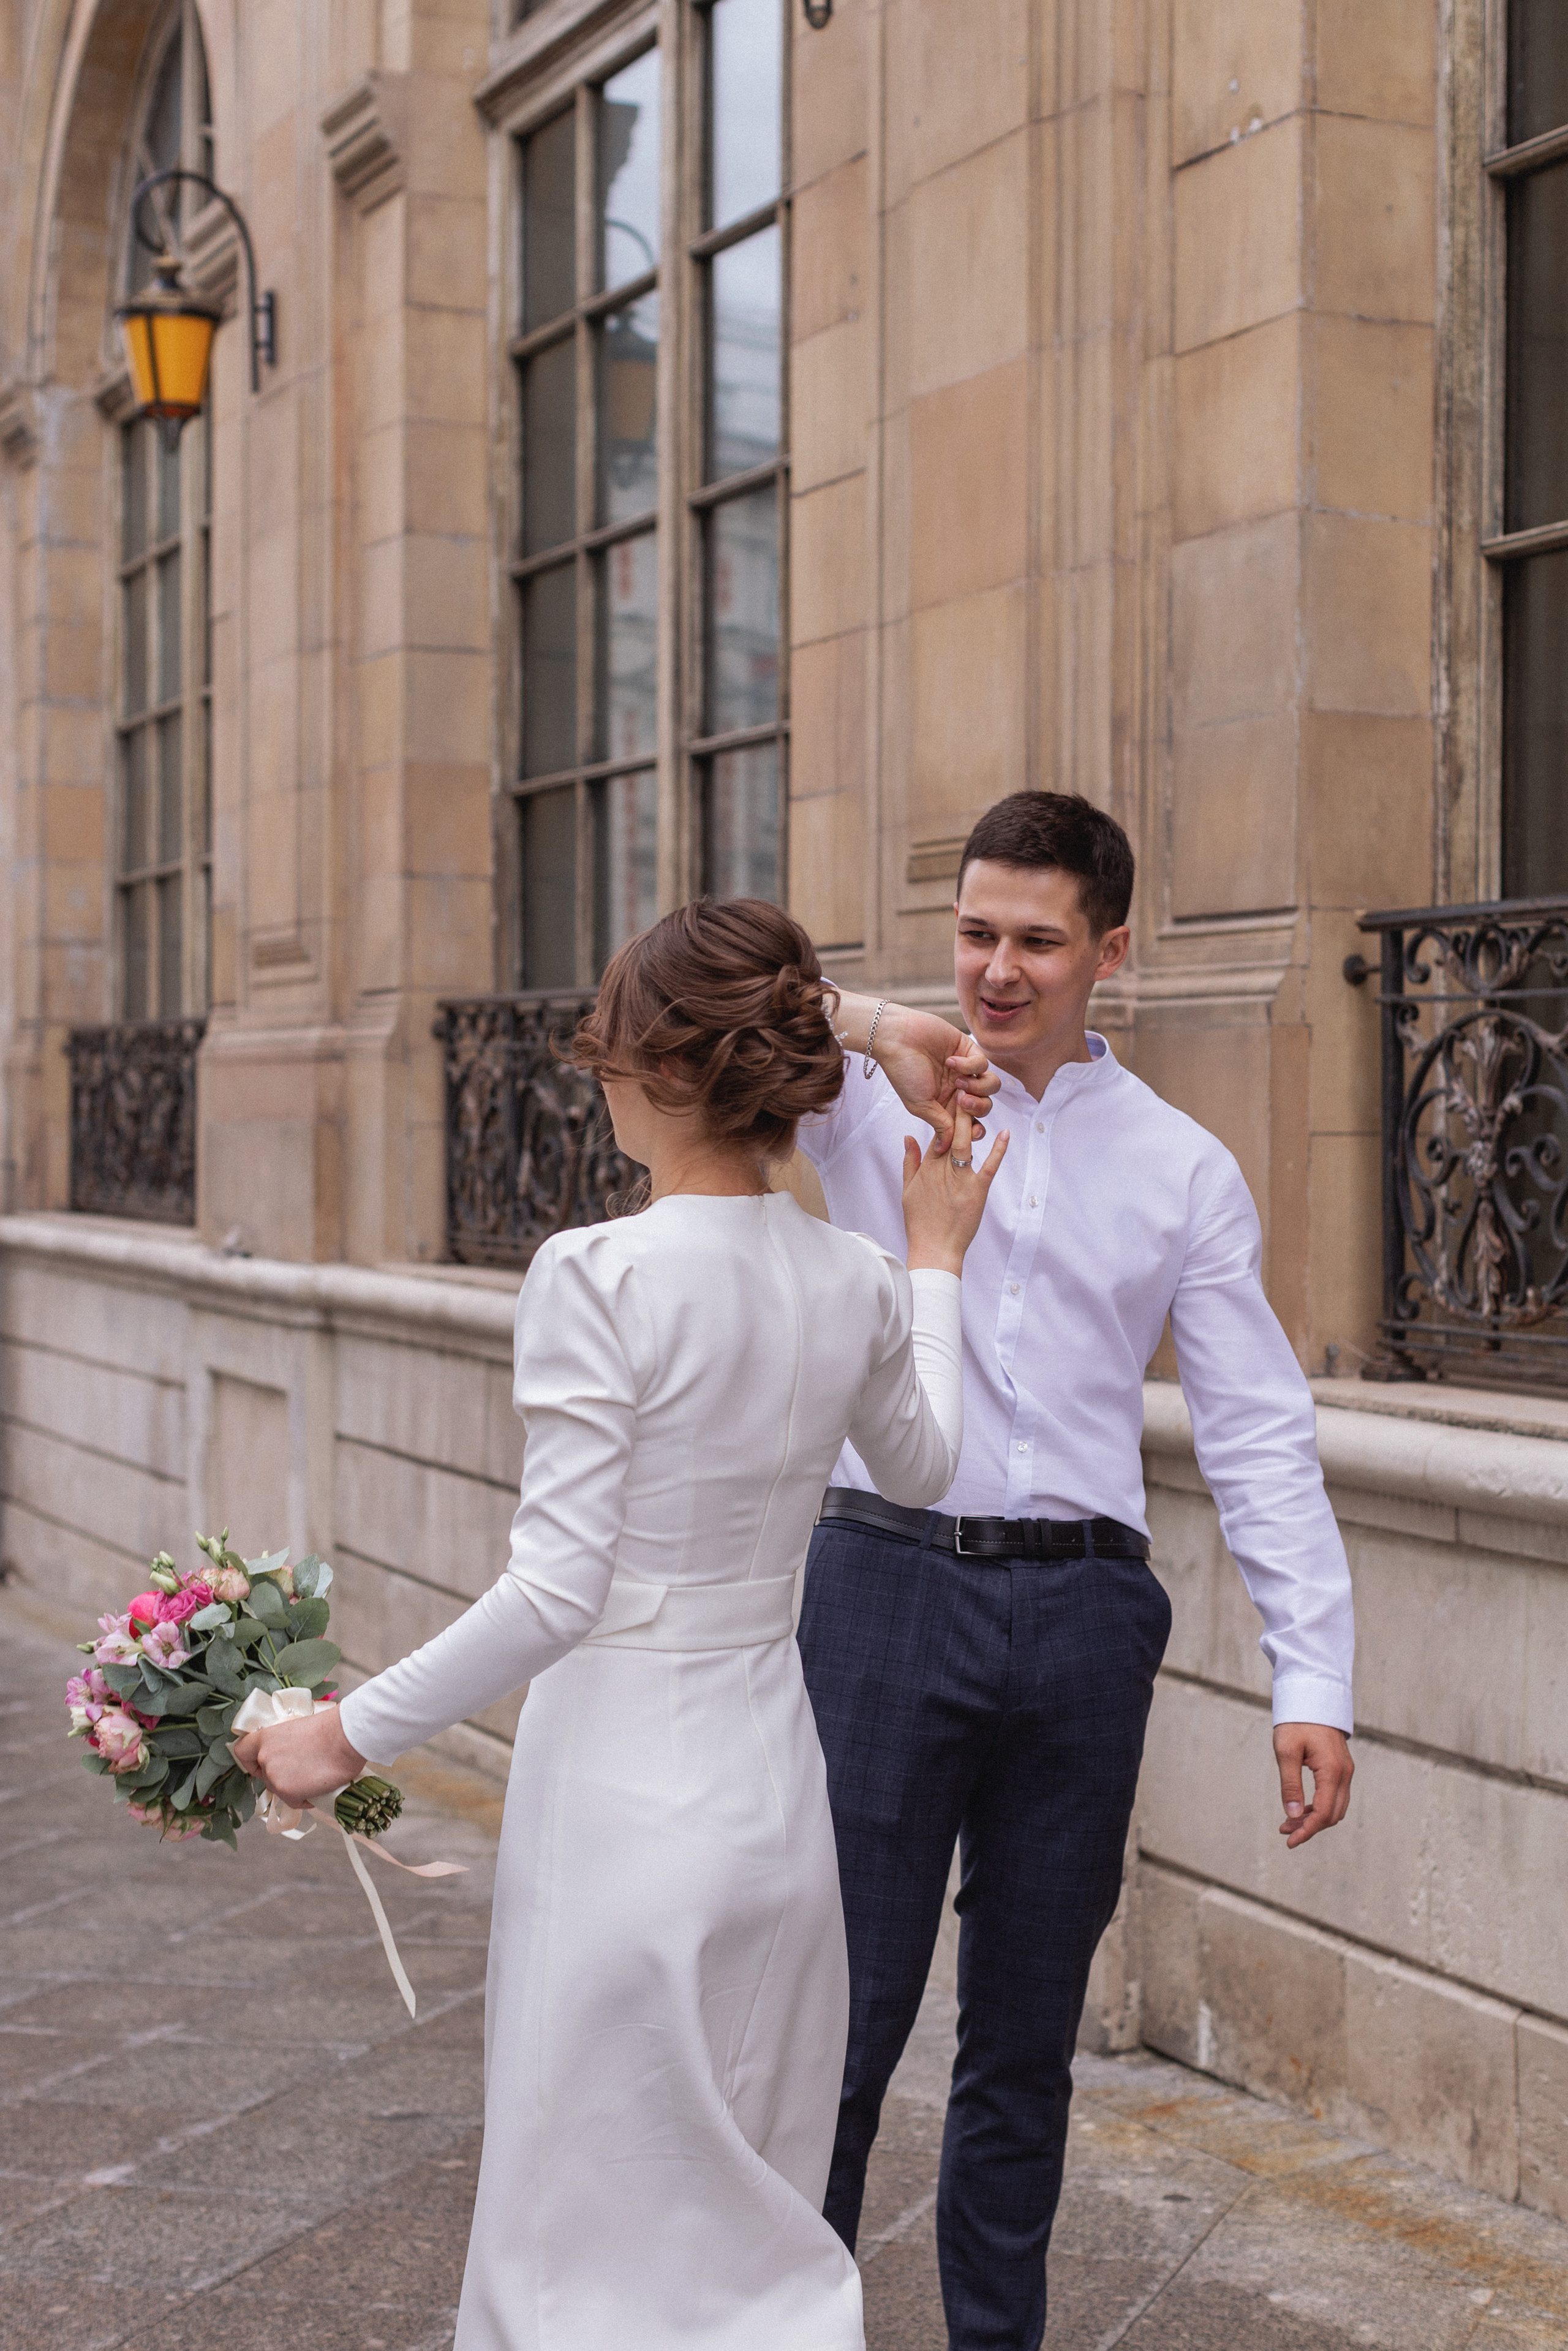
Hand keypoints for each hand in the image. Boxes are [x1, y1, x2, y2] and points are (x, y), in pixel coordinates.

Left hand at [231, 1706, 366, 1810]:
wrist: (346, 1738)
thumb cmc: (330, 1728)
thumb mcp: (300, 1729)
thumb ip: (286, 1743)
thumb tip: (292, 1756)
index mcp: (266, 1737)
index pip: (242, 1752)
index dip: (253, 1762)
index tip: (264, 1764)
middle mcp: (265, 1757)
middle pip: (266, 1776)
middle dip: (283, 1777)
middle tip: (304, 1770)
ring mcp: (274, 1776)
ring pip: (280, 1790)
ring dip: (296, 1788)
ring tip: (317, 1776)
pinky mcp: (287, 1793)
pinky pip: (294, 1802)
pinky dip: (306, 1798)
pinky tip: (321, 1786)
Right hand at [841, 995, 998, 1147]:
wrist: (897, 1039)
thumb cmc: (903, 1073)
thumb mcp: (921, 1105)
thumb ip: (940, 1125)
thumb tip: (945, 1150)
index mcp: (947, 1105)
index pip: (971, 1123)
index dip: (976, 1129)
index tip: (973, 1131)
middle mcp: (959, 1089)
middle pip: (985, 1105)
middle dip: (978, 1108)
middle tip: (962, 1101)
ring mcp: (966, 1070)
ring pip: (991, 1086)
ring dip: (979, 1087)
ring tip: (959, 1082)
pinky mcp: (969, 1050)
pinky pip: (983, 1063)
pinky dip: (970, 1064)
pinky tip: (950, 1061)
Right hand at [901, 1107, 1009, 1272]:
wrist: (934, 1250)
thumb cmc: (920, 1223)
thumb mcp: (907, 1189)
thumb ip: (909, 1161)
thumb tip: (908, 1137)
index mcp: (928, 1167)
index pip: (935, 1133)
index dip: (941, 1112)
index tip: (946, 1092)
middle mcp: (944, 1169)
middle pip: (950, 1132)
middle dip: (956, 1108)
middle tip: (961, 1083)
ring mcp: (961, 1179)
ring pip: (967, 1143)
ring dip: (971, 1120)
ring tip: (976, 1096)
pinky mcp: (978, 1191)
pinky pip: (990, 1166)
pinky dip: (998, 1149)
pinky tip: (1005, 1132)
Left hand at [1274, 1723, 1353, 1849]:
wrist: (1312, 1697)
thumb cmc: (1296, 1722)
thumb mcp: (1286, 1751)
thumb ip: (1290, 1784)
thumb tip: (1293, 1815)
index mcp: (1332, 1771)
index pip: (1323, 1813)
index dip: (1307, 1830)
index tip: (1289, 1841)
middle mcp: (1344, 1774)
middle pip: (1332, 1814)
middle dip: (1310, 1827)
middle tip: (1284, 1831)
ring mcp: (1345, 1771)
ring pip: (1335, 1808)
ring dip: (1314, 1819)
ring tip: (1288, 1823)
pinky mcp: (1341, 1768)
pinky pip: (1334, 1796)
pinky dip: (1319, 1807)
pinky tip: (1300, 1809)